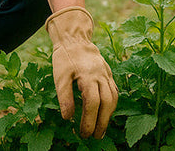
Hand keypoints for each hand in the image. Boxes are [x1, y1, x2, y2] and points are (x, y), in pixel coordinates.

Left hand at [46, 6, 117, 138]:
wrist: (75, 38)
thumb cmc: (65, 57)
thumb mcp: (59, 76)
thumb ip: (64, 96)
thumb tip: (68, 118)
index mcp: (88, 76)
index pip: (92, 103)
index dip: (89, 120)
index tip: (84, 133)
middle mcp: (101, 76)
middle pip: (107, 103)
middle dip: (102, 122)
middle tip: (95, 137)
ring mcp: (107, 74)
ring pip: (114, 98)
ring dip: (108, 116)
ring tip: (101, 129)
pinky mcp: (108, 73)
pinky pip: (114, 91)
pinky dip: (111, 105)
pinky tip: (106, 114)